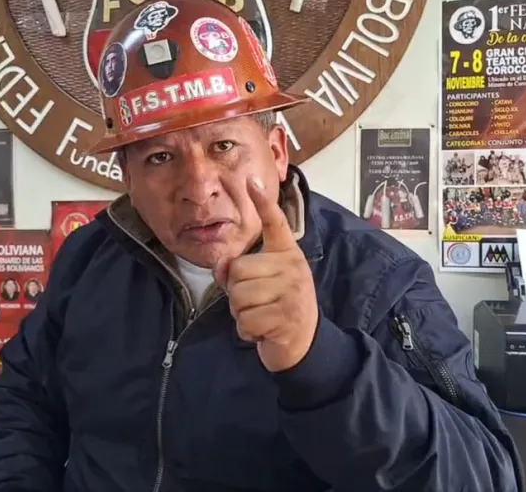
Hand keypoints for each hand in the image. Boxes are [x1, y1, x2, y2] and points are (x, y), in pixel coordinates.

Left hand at [215, 177, 318, 372]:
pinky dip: (247, 331)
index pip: (276, 224)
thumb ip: (239, 272)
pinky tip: (262, 330)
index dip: (263, 202)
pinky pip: (245, 320)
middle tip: (256, 304)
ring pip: (238, 296)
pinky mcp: (286, 316)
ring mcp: (292, 291)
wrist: (303, 345)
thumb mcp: (260, 285)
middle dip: (237, 293)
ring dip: (241, 314)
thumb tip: (222, 265)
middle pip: (238, 270)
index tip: (252, 180)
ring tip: (260, 316)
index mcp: (287, 254)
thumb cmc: (276, 309)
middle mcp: (293, 268)